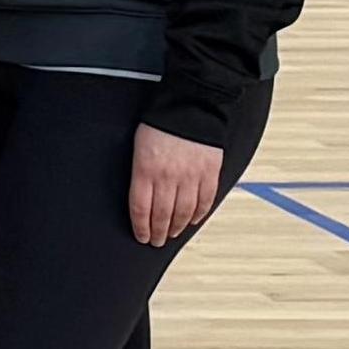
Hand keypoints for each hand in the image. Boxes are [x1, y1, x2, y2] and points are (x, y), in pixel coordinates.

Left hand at [129, 125, 226, 244]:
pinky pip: (204, 201)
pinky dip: (198, 214)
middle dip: (158, 232)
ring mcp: (191, 176)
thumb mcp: (138, 148)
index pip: (140, 208)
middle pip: (162, 215)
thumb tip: (142, 201)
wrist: (190, 107)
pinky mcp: (210, 172)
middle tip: (156, 241)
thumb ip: (141, 174)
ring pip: (183, 212)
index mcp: (146, 170)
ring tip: (172, 234)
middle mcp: (168, 176)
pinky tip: (192, 220)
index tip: (141, 237)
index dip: (141, 227)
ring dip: (177, 227)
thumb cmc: (159, 125)